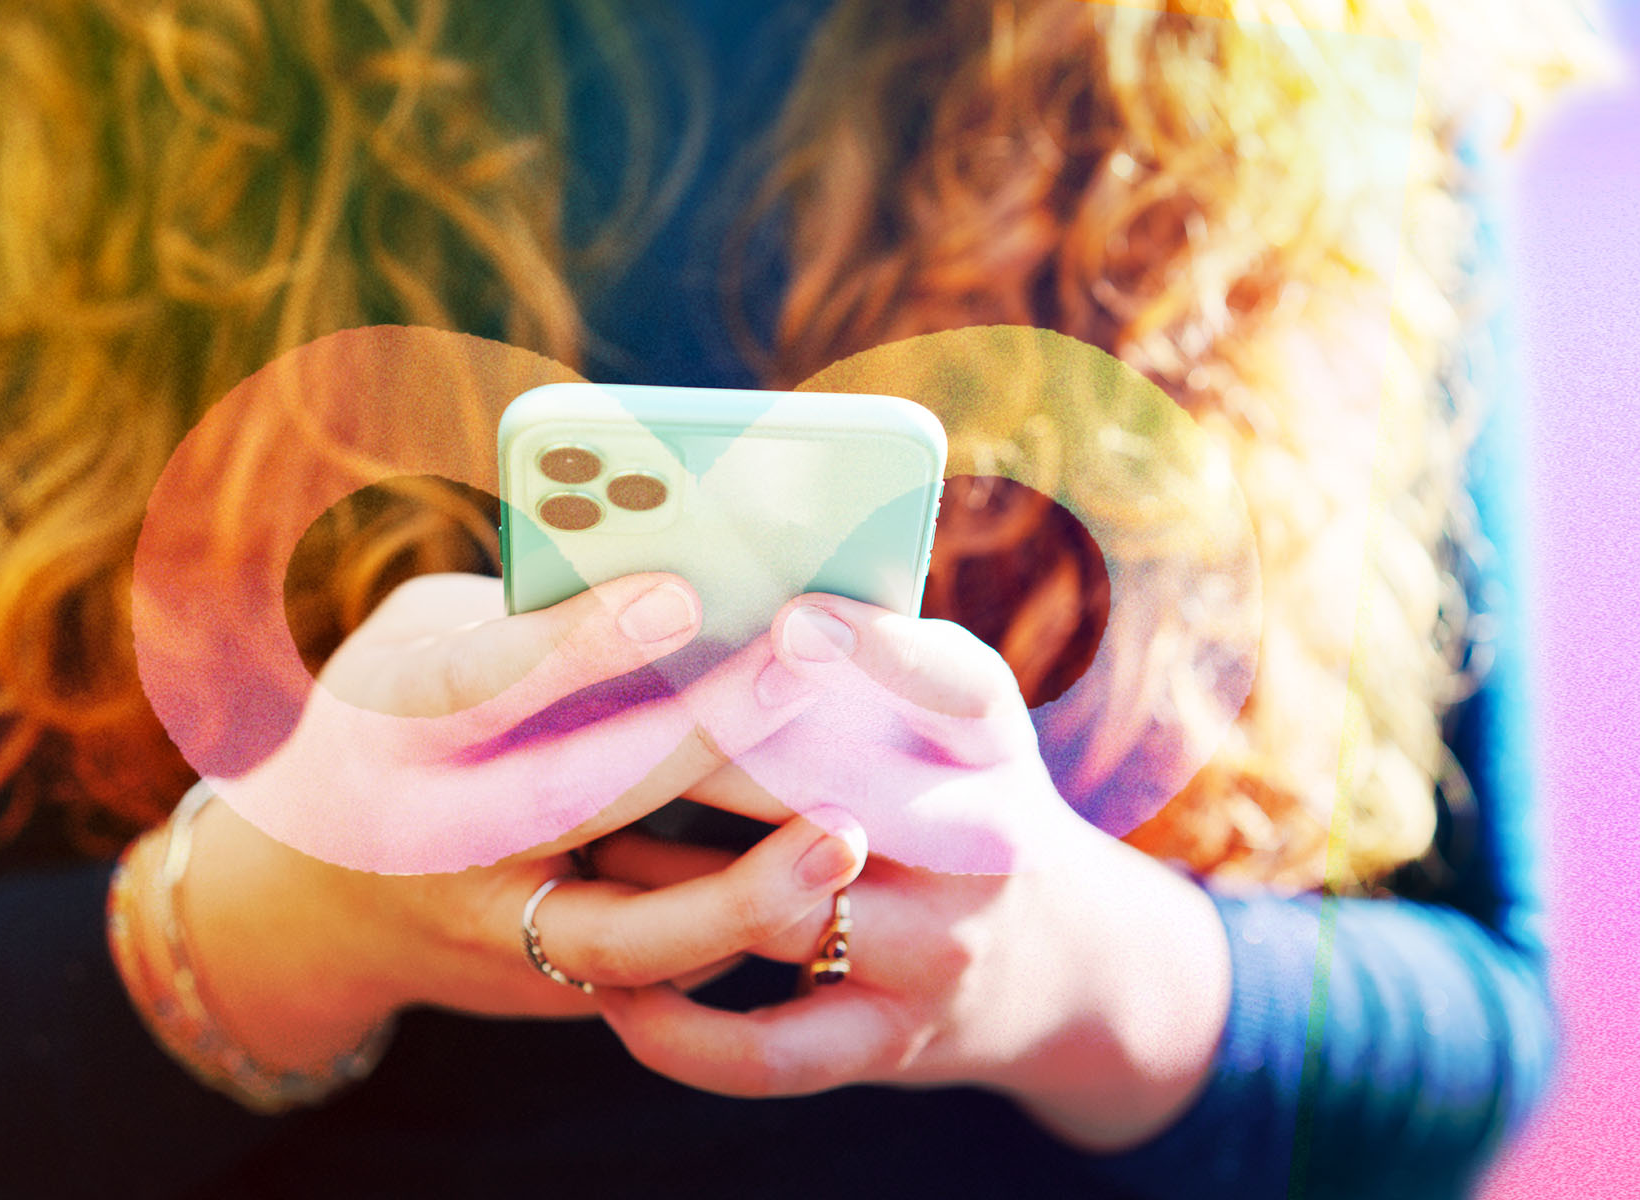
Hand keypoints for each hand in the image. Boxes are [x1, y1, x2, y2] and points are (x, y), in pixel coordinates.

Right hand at [149, 573, 869, 1077]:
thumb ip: (521, 615)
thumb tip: (683, 586)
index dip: (579, 643)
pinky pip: (659, 969)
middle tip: (800, 674)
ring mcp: (488, 931)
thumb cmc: (394, 726)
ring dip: (741, 893)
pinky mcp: (545, 987)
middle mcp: (432, 839)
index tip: (682, 593)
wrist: (319, 904)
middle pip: (573, 800)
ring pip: (623, 937)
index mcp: (391, 727)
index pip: (480, 682)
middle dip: (698, 742)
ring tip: (843, 837)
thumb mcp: (416, 642)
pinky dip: (743, 925)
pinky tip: (823, 877)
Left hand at [588, 593, 1232, 1151]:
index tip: (793, 621)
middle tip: (592, 728)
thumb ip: (862, 661)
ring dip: (662, 883)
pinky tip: (615, 992)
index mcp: (987, 741)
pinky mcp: (890, 1043)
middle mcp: (979, 846)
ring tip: (576, 848)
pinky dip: (679, 1031)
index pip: (957, 687)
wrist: (1063, 961)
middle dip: (708, 761)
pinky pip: (767, 1051)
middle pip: (836, 795)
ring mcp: (936, 952)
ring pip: (781, 913)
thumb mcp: (950, 716)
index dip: (877, 653)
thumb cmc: (958, 795)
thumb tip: (703, 586)